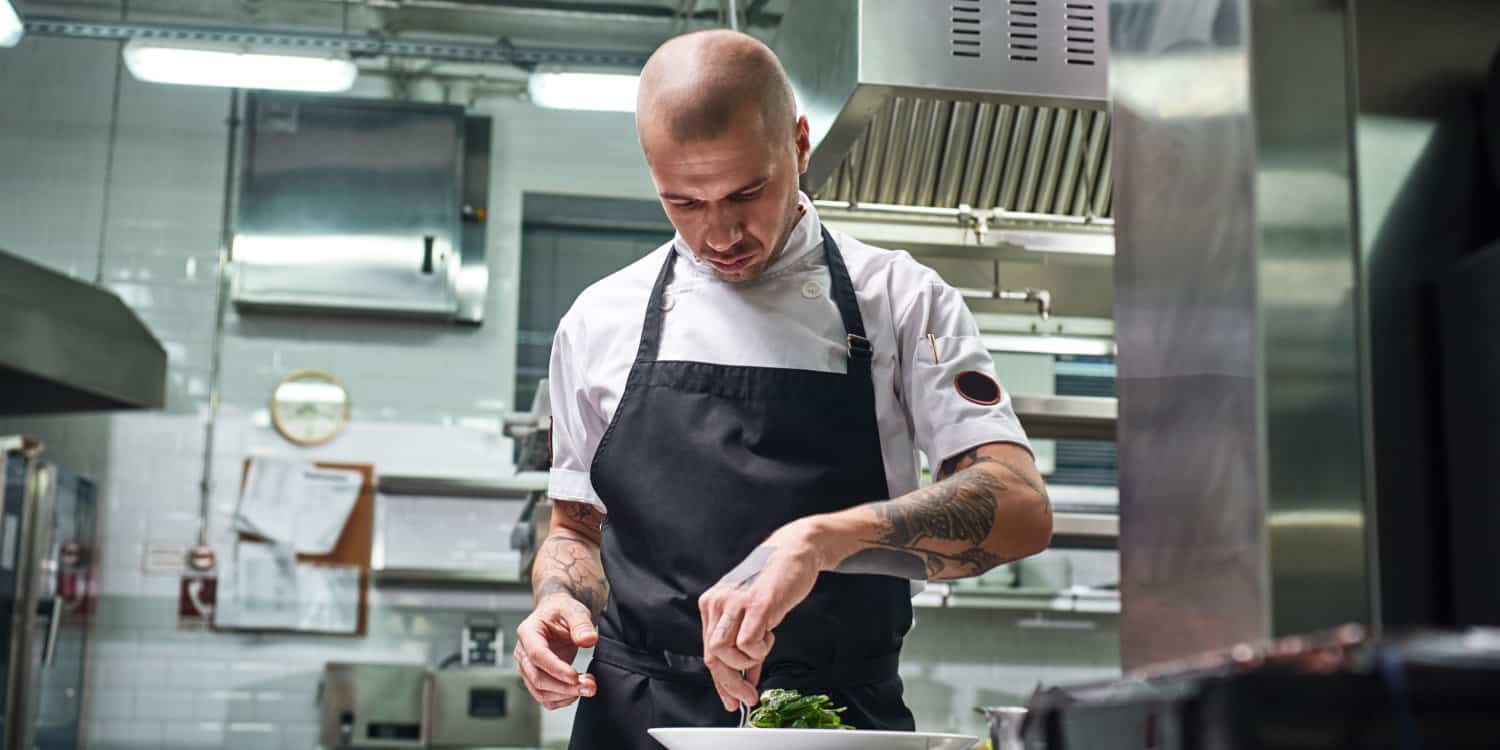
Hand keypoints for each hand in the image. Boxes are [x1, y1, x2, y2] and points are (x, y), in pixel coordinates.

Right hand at [515, 593, 599, 708]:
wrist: (558, 616)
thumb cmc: (562, 611)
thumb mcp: (574, 610)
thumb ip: (581, 624)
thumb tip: (589, 640)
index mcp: (528, 632)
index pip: (537, 655)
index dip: (556, 668)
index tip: (575, 676)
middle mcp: (523, 652)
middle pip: (536, 677)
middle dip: (564, 687)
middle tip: (590, 686)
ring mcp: (528, 668)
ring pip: (540, 692)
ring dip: (565, 695)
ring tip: (588, 686)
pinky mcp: (536, 678)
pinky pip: (545, 697)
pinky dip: (562, 699)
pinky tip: (578, 691)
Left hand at [699, 518, 827, 711]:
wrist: (795, 551)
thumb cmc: (776, 581)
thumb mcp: (754, 614)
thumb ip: (746, 644)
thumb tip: (747, 677)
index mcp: (712, 604)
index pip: (709, 652)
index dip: (720, 681)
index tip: (732, 699)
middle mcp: (717, 602)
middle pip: (712, 656)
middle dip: (730, 684)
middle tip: (748, 697)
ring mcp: (734, 602)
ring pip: (724, 652)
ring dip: (746, 664)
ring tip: (764, 648)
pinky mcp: (756, 604)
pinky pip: (747, 643)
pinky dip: (759, 651)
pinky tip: (769, 637)